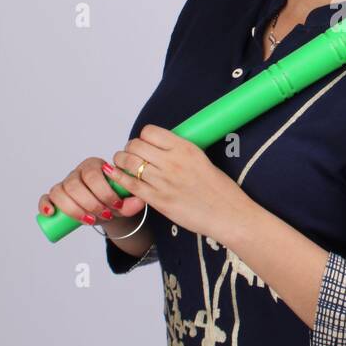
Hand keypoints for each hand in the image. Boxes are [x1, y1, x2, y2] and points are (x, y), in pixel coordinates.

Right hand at [38, 156, 147, 225]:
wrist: (106, 210)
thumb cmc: (115, 200)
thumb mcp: (126, 201)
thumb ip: (134, 201)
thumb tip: (139, 200)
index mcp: (95, 166)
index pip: (93, 174)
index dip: (103, 192)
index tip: (116, 206)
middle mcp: (77, 172)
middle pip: (76, 185)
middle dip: (91, 203)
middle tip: (105, 215)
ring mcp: (65, 183)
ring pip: (61, 192)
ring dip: (74, 209)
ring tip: (90, 220)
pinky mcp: (55, 196)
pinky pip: (46, 197)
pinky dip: (46, 204)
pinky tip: (51, 213)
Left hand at [106, 126, 255, 243]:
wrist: (228, 214)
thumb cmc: (220, 190)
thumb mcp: (202, 160)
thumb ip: (181, 153)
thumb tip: (162, 149)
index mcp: (185, 148)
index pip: (150, 132)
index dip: (143, 137)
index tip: (144, 144)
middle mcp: (173, 161)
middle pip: (135, 145)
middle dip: (129, 149)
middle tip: (131, 155)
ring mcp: (164, 181)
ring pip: (128, 162)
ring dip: (121, 162)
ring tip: (122, 165)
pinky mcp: (158, 200)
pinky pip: (130, 184)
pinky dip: (119, 178)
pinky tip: (117, 177)